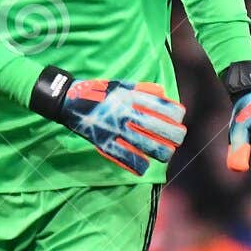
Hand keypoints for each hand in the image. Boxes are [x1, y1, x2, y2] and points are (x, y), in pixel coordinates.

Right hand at [30, 67, 186, 175]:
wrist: (70, 100)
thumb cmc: (99, 92)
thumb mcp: (122, 84)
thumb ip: (144, 89)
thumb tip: (164, 94)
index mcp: (131, 97)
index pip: (163, 107)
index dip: (176, 115)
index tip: (179, 119)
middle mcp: (126, 113)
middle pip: (159, 128)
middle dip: (174, 136)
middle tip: (177, 139)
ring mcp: (115, 129)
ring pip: (147, 145)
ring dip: (161, 152)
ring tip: (165, 154)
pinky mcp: (104, 142)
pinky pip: (126, 157)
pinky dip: (138, 164)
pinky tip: (145, 166)